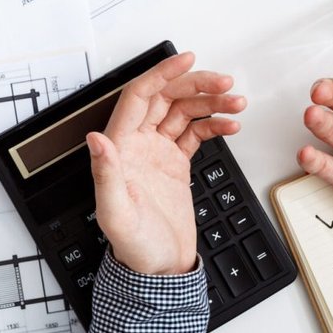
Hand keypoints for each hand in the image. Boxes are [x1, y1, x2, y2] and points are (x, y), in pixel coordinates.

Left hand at [89, 53, 244, 275]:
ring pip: (184, 112)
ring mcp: (157, 152)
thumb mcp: (116, 214)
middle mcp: (137, 145)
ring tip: (236, 101)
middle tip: (224, 82)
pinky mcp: (175, 163)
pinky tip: (231, 125)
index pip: (139, 97)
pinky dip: (214, 124)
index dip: (161, 74)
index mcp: (120, 149)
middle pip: (166, 98)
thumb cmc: (134, 248)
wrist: (159, 272)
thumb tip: (96, 139)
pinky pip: (195, 133)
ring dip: (210, 102)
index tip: (186, 60)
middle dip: (196, 85)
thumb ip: (106, 174)